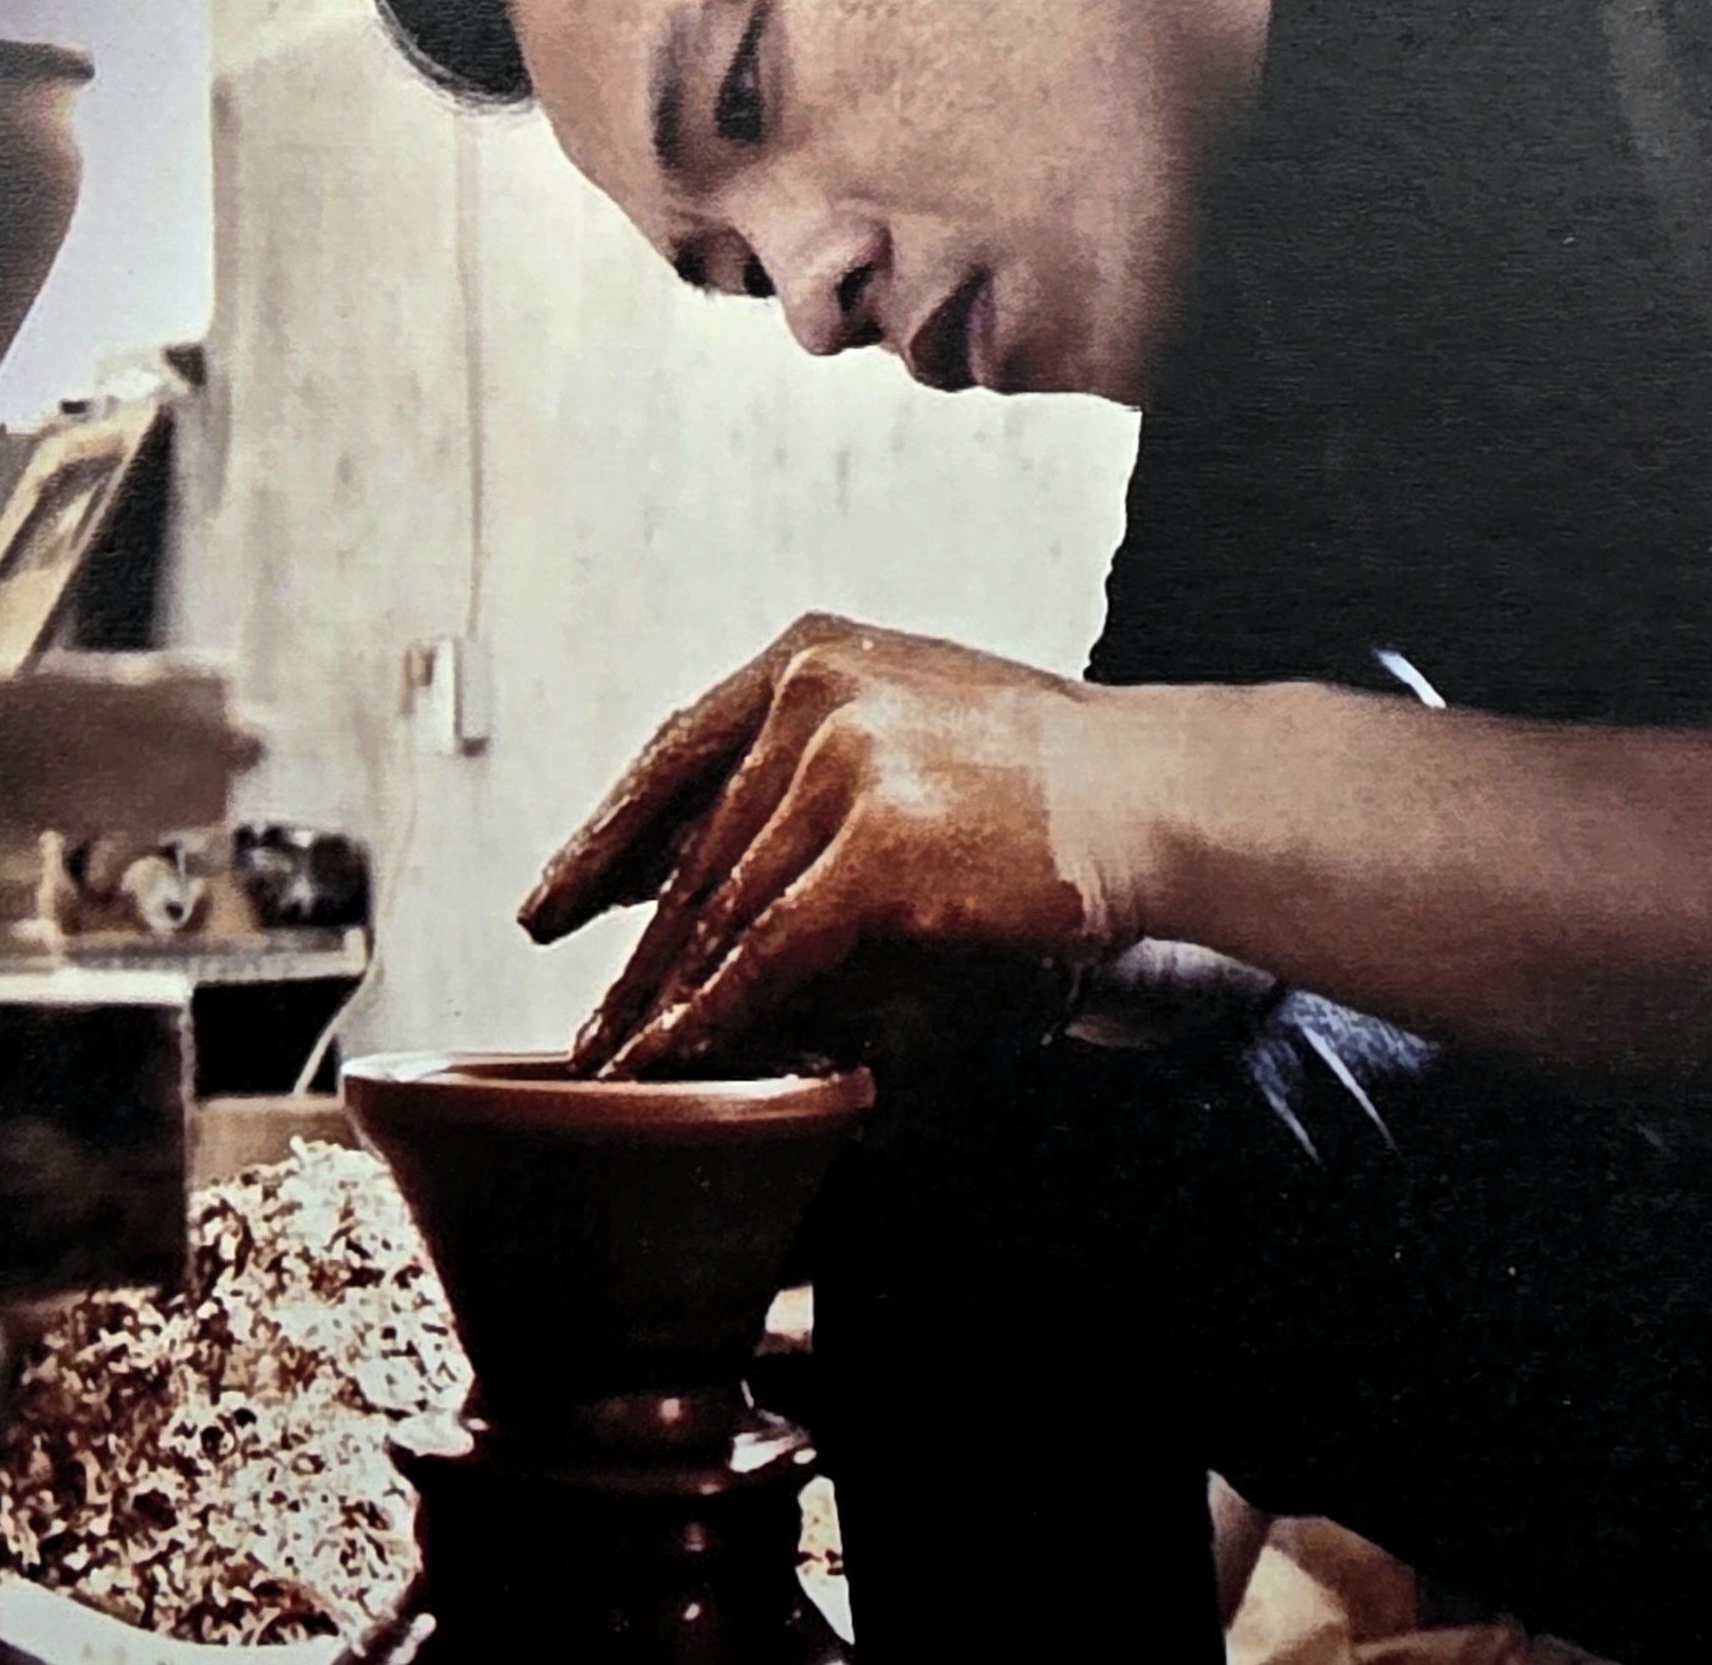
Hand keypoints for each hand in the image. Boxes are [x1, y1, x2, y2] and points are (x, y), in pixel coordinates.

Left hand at [521, 615, 1128, 1074]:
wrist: (1155, 796)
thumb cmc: (1050, 773)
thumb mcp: (914, 722)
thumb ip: (813, 765)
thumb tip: (705, 858)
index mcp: (812, 652)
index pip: (677, 751)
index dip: (608, 837)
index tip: (556, 903)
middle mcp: (811, 692)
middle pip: (691, 840)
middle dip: (629, 942)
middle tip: (584, 1015)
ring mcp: (840, 764)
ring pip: (721, 902)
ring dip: (663, 994)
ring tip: (622, 1058)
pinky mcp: (873, 849)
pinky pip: (768, 949)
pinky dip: (717, 1012)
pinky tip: (682, 1056)